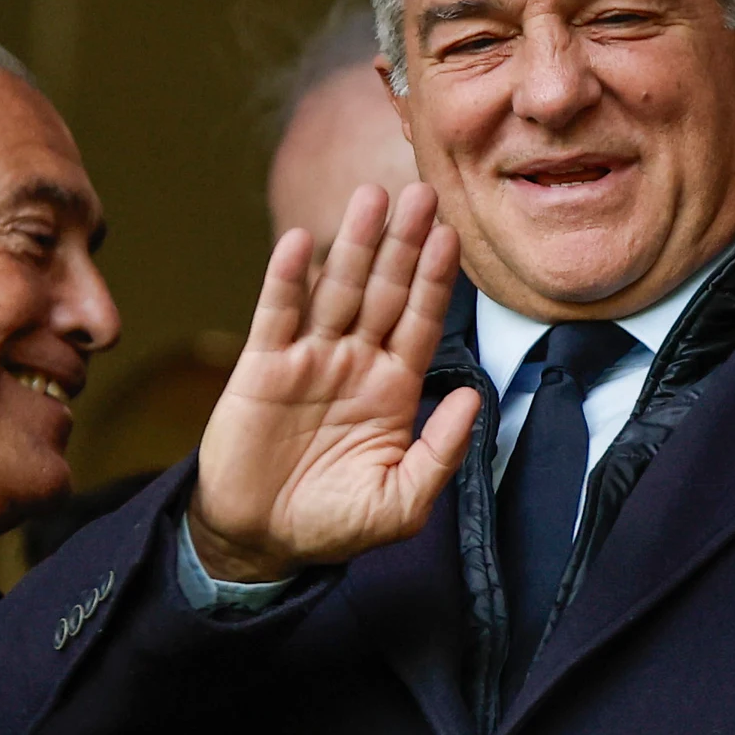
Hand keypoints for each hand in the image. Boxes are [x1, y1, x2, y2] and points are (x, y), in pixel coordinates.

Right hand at [187, 182, 481, 582]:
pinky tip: (298, 241)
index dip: (435, 278)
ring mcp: (308, 359)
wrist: (260, 542)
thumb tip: (474, 397)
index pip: (421, 320)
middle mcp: (355, 361)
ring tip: (371, 197)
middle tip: (421, 191)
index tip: (452, 234)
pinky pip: (277, 314)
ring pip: (336, 290)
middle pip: (384, 290)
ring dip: (353, 244)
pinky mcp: (262, 367)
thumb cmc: (334, 524)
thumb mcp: (401, 503)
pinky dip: (286, 278)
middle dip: (403, 243)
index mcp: (394, 387)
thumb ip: (441, 453)